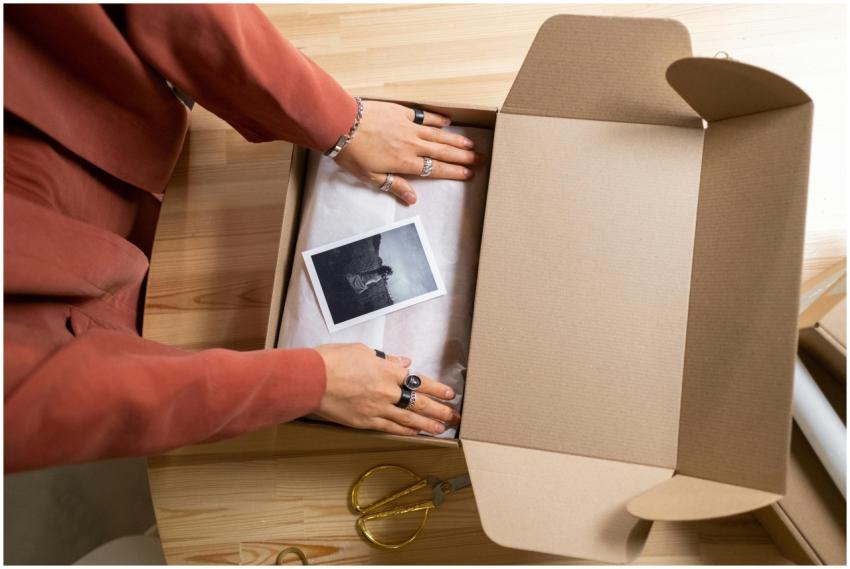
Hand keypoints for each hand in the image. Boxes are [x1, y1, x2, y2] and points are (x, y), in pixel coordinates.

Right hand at [314, 343, 460, 435]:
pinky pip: (390, 428)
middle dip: (440, 409)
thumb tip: (404, 362)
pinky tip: (416, 433)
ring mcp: (377, 408)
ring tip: (442, 428)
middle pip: (420, 402)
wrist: (310, 379)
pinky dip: (405, 431)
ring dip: (428, 424)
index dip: (437, 388)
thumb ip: (386, 359)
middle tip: (455, 415)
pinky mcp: (364, 422)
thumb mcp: (362, 350)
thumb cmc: (332, 360)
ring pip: (408, 418)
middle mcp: (387, 391)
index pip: (419, 381)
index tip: (450, 393)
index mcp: (387, 371)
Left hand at [334, 100, 480, 204]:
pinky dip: (437, 119)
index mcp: (405, 163)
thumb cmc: (352, 153)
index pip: (435, 169)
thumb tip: (413, 199)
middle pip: (443, 152)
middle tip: (481, 158)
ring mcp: (408, 127)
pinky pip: (423, 116)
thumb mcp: (370, 177)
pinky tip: (447, 121)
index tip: (469, 173)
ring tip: (471, 144)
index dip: (454, 172)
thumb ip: (394, 185)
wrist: (341, 123)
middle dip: (463, 157)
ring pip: (438, 135)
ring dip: (456, 140)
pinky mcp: (401, 112)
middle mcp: (412, 145)